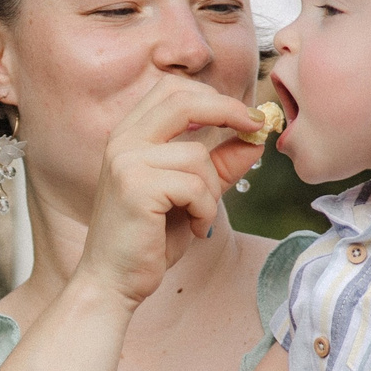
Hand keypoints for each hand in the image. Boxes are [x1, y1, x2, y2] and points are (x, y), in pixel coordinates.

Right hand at [76, 76, 268, 310]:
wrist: (114, 281)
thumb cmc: (150, 239)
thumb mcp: (192, 195)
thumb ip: (220, 165)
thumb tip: (256, 139)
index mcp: (130, 135)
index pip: (173, 89)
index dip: (214, 95)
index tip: (247, 115)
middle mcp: (123, 141)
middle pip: (184, 99)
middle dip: (228, 110)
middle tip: (256, 129)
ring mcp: (126, 162)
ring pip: (197, 156)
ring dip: (211, 190)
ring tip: (198, 216)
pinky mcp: (136, 187)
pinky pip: (194, 185)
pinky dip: (205, 210)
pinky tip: (191, 228)